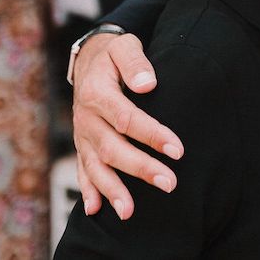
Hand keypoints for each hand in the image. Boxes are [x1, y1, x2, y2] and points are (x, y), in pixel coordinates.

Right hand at [72, 31, 183, 218]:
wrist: (88, 60)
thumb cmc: (113, 54)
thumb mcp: (124, 47)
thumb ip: (135, 62)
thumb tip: (148, 84)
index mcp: (98, 93)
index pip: (127, 119)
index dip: (152, 135)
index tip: (177, 150)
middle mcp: (87, 118)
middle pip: (113, 148)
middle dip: (141, 168)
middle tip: (169, 183)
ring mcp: (83, 134)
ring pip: (97, 165)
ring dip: (113, 189)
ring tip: (130, 212)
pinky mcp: (82, 144)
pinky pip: (82, 169)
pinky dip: (89, 190)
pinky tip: (96, 210)